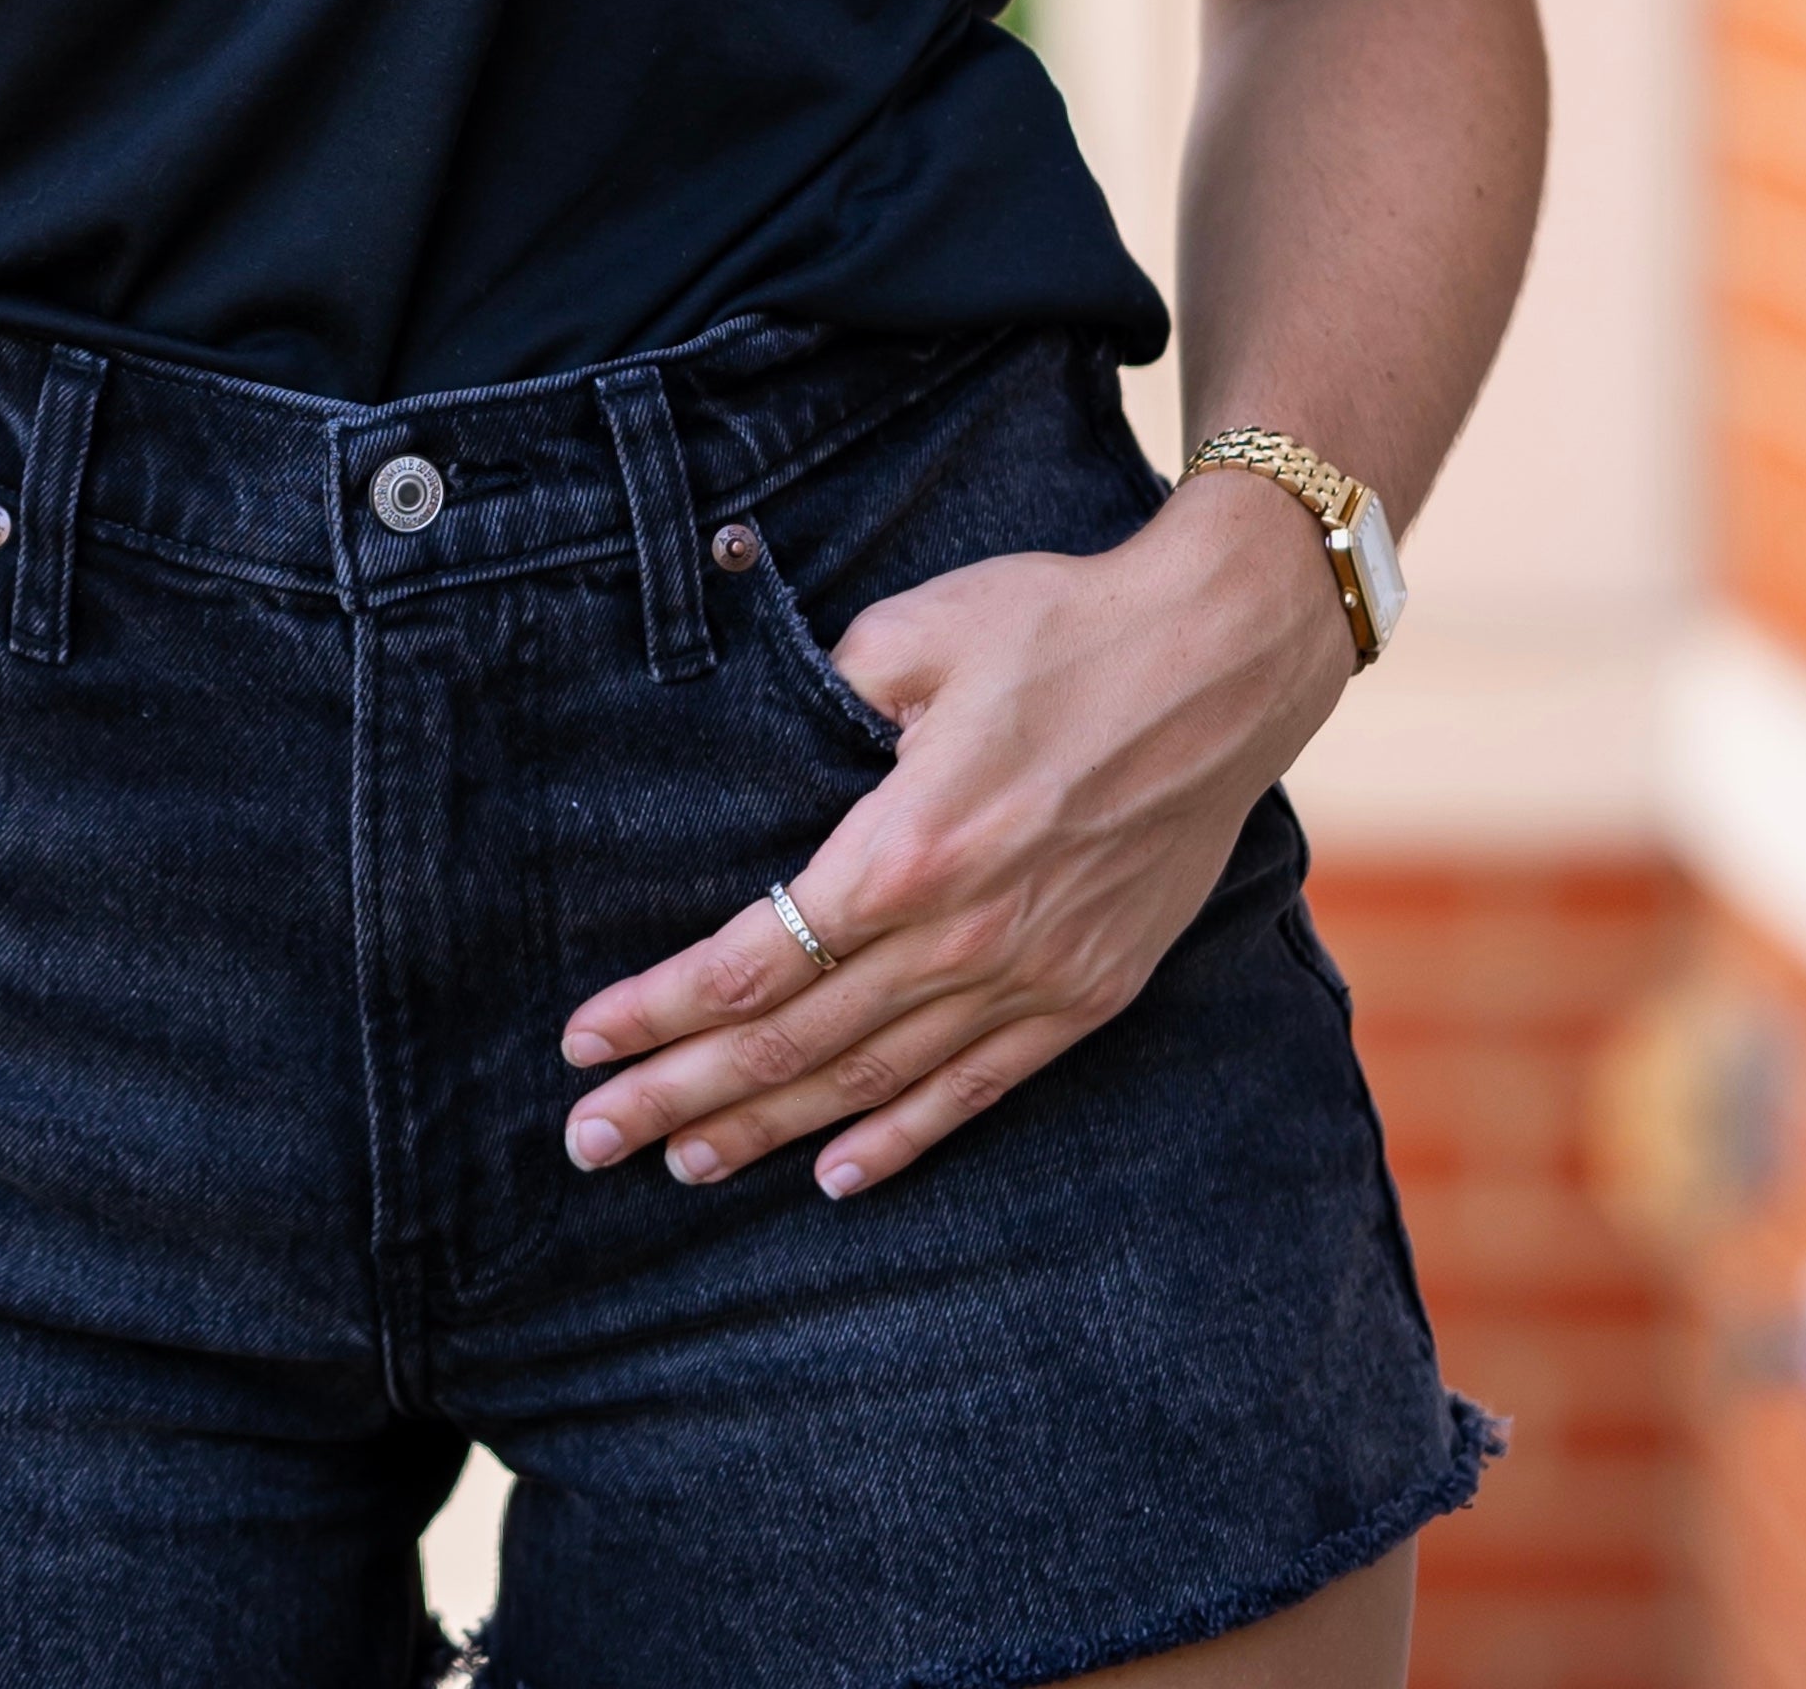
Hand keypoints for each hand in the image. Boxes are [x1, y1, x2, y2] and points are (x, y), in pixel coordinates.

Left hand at [556, 469, 1357, 1199]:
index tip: (583, 1042)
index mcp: (905, 849)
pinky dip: (903, 1138)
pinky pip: (978, 1088)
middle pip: (792, 1042)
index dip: (658, 1011)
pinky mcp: (1088, 991)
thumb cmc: (1059, 629)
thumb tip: (766, 725)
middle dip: (679, 1095)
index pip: (754, 962)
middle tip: (589, 1139)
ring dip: (769, 1128)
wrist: (1223, 662)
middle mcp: (964, 936)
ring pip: (871, 1080)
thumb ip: (825, 690)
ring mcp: (1032, 975)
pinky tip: (838, 1176)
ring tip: (681, 1164)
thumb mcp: (914, 634)